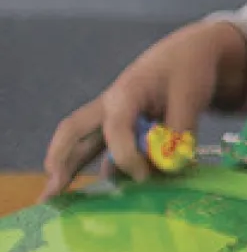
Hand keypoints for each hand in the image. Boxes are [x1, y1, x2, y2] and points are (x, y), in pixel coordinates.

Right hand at [44, 21, 246, 191]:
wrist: (187, 53)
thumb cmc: (187, 70)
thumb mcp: (191, 97)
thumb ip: (180, 131)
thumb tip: (168, 166)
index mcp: (126, 94)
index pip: (116, 130)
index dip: (127, 157)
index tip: (145, 177)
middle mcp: (109, 106)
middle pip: (73, 132)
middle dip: (60, 162)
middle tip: (51, 194)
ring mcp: (110, 116)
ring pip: (81, 142)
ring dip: (71, 168)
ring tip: (60, 198)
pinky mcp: (118, 126)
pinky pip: (99, 147)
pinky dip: (97, 166)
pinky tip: (102, 188)